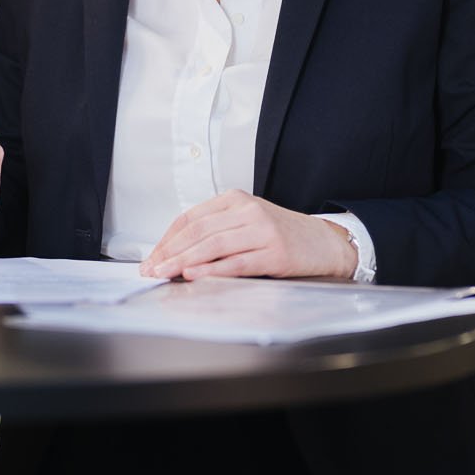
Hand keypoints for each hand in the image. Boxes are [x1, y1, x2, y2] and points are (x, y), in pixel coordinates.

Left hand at [140, 190, 356, 280]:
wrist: (323, 242)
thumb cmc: (280, 235)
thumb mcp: (246, 221)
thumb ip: (216, 230)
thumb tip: (176, 254)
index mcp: (234, 199)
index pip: (190, 218)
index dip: (167, 239)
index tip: (151, 257)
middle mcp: (247, 211)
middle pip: (198, 231)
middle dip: (170, 252)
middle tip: (151, 269)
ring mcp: (262, 231)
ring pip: (213, 245)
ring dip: (184, 261)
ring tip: (165, 273)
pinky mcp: (275, 253)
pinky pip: (237, 262)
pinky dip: (213, 270)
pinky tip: (196, 275)